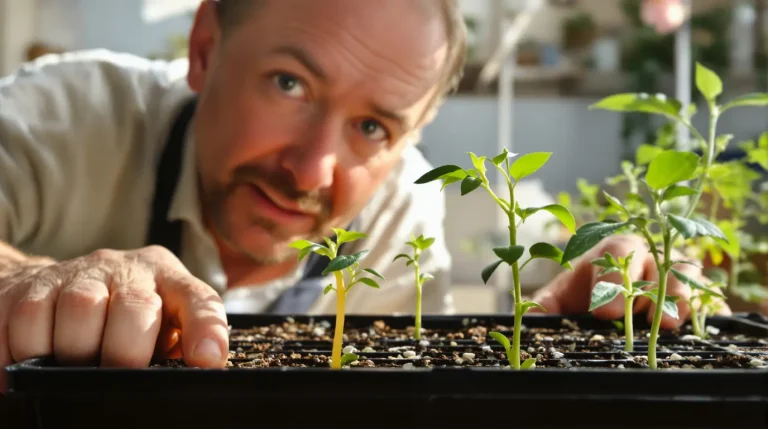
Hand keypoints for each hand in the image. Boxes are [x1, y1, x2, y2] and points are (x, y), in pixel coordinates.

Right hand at [0, 246, 228, 392]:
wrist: (64, 282)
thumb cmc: (124, 317)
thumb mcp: (160, 325)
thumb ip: (174, 348)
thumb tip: (190, 375)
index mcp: (170, 281)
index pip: (199, 299)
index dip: (206, 329)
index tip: (208, 360)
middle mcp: (128, 270)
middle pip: (134, 305)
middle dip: (125, 351)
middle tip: (116, 376)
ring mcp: (80, 272)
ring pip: (78, 308)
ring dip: (73, 352)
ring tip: (70, 371)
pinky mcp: (34, 282)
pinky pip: (24, 317)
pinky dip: (23, 351)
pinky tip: (30, 367)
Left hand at [532, 234, 729, 327]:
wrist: (605, 298)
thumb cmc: (583, 293)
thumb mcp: (560, 298)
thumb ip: (547, 306)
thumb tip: (531, 318)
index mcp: (612, 249)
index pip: (615, 250)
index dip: (612, 278)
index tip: (604, 311)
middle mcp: (646, 254)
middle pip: (659, 259)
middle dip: (658, 288)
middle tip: (651, 319)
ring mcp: (673, 271)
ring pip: (686, 273)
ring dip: (683, 296)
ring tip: (672, 324)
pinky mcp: (693, 292)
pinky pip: (707, 296)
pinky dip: (709, 308)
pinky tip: (708, 325)